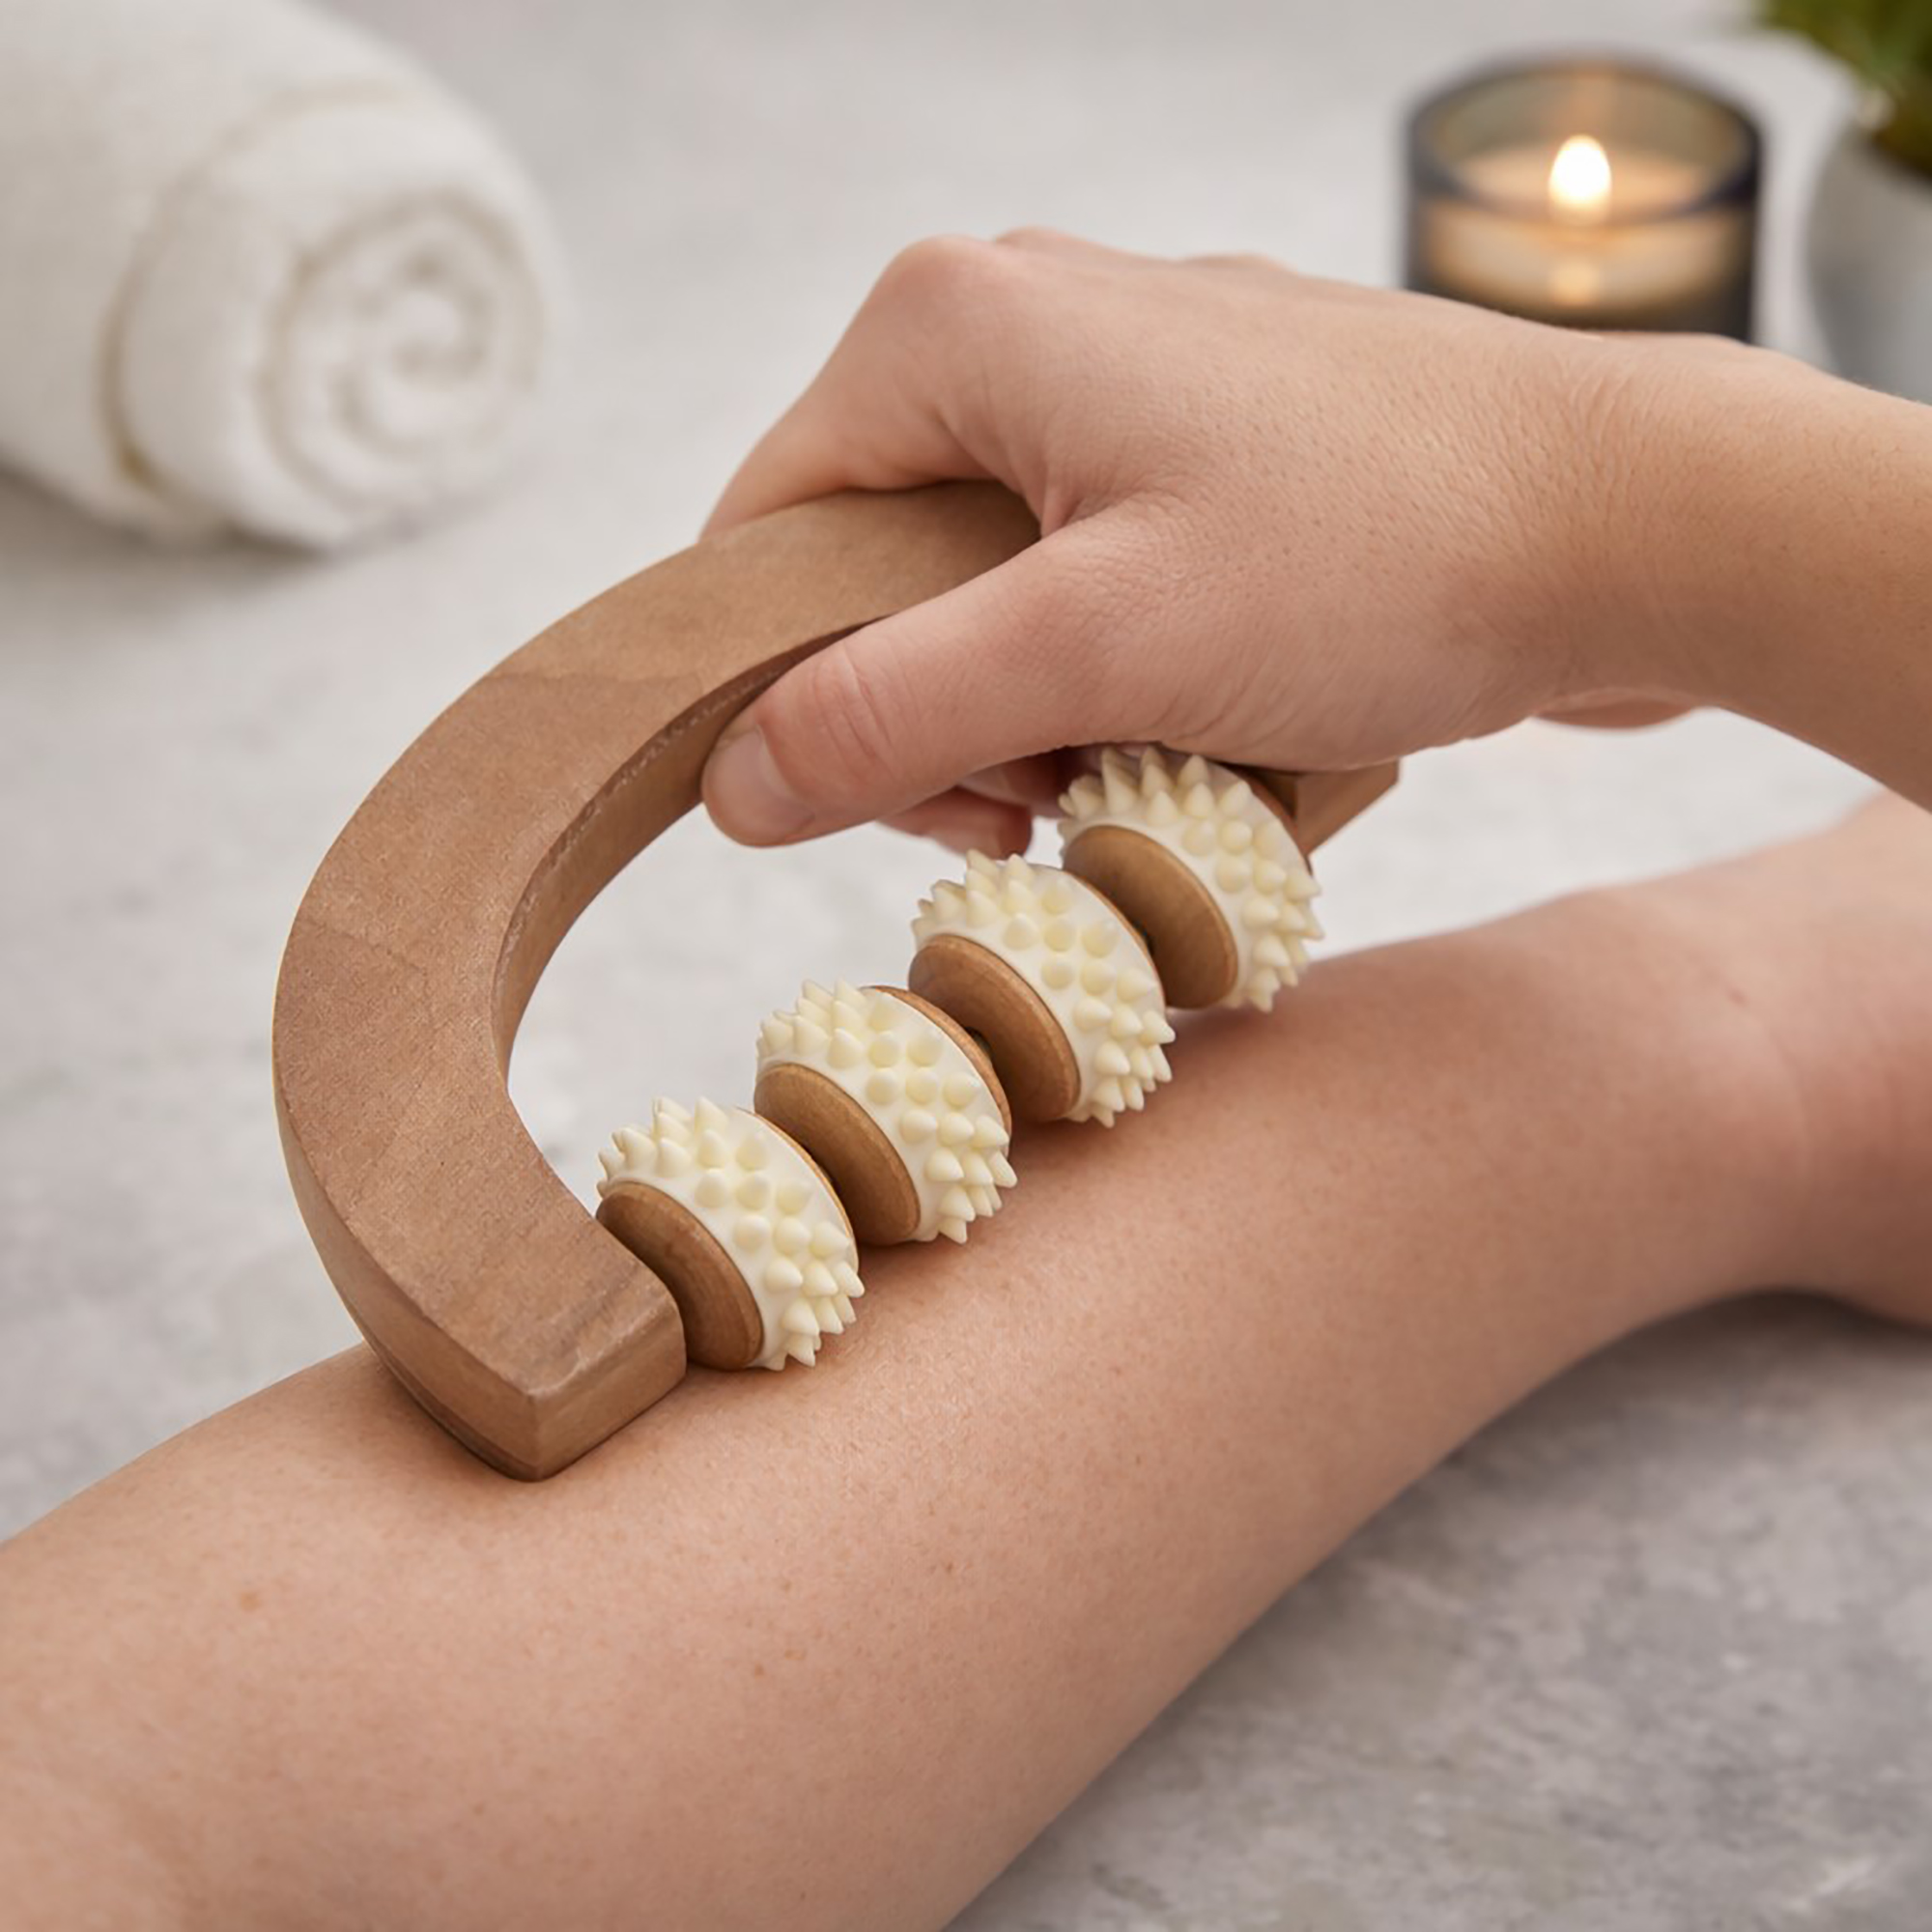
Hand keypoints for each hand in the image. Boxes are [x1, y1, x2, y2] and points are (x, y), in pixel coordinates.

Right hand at [699, 230, 1918, 846]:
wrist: (1632, 522)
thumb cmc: (1379, 558)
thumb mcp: (1099, 652)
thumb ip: (890, 712)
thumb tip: (732, 782)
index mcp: (949, 327)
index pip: (764, 536)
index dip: (797, 697)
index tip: (903, 809)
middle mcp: (1019, 320)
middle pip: (874, 575)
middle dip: (947, 723)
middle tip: (1049, 806)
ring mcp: (1119, 375)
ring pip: (985, 595)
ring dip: (1041, 720)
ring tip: (1148, 770)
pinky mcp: (1200, 438)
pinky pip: (1088, 581)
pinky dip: (1119, 679)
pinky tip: (1203, 725)